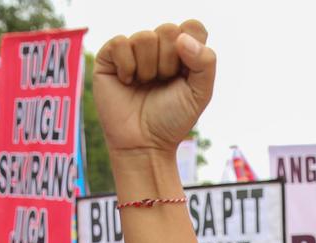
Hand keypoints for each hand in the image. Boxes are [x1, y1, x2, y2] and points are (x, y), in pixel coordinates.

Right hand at [94, 21, 214, 155]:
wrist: (144, 143)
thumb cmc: (172, 119)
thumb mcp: (200, 93)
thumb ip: (205, 61)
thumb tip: (181, 37)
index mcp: (182, 52)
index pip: (192, 27)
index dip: (191, 49)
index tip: (185, 74)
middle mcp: (158, 47)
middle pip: (169, 30)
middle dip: (169, 63)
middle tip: (162, 83)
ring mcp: (133, 51)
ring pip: (144, 37)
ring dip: (148, 68)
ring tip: (145, 85)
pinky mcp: (109, 57)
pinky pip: (120, 43)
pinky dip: (126, 66)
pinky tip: (127, 82)